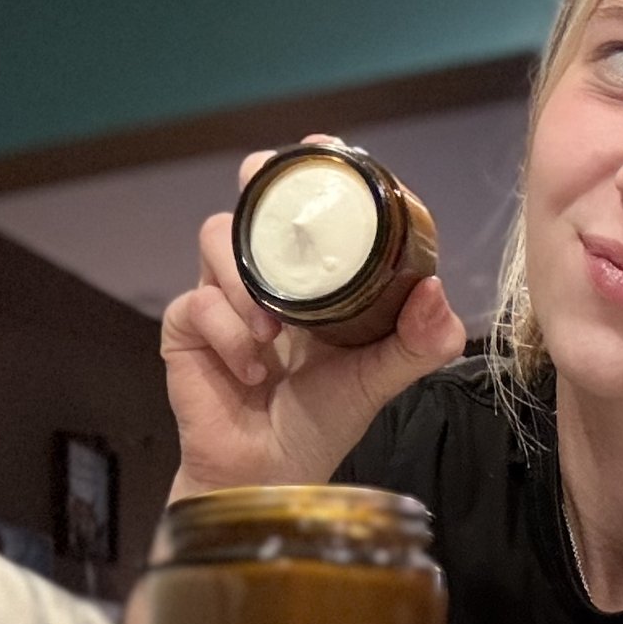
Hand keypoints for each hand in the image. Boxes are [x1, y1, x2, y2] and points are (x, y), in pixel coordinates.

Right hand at [158, 136, 466, 499]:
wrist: (269, 473)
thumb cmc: (321, 421)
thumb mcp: (380, 378)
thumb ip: (417, 341)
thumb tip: (435, 293)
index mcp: (315, 277)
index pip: (312, 207)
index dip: (315, 171)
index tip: (325, 150)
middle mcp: (266, 276)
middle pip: (252, 201)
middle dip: (260, 186)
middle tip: (271, 190)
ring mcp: (221, 298)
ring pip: (218, 240)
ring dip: (246, 282)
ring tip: (273, 334)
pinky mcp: (187, 329)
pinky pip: (198, 303)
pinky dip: (228, 335)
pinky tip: (252, 371)